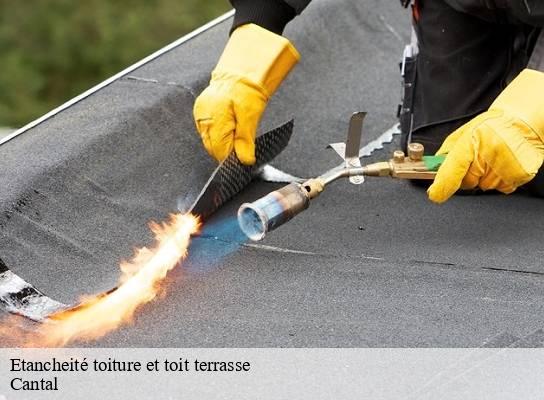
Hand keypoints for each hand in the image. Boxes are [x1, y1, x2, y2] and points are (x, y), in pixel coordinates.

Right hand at [193, 24, 298, 164]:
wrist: (241, 73)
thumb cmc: (247, 91)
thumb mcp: (251, 116)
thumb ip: (245, 140)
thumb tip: (245, 160)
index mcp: (214, 117)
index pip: (219, 150)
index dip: (231, 157)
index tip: (242, 160)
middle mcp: (203, 117)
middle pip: (212, 147)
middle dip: (227, 150)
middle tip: (242, 148)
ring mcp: (200, 115)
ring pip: (209, 141)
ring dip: (223, 143)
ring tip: (236, 135)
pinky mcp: (200, 113)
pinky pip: (208, 132)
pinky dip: (218, 135)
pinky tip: (229, 129)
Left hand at [427, 69, 543, 202]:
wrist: (521, 121)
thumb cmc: (492, 125)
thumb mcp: (463, 134)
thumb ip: (447, 153)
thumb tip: (435, 170)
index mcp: (472, 141)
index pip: (452, 170)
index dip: (442, 186)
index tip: (435, 194)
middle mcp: (490, 153)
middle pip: (467, 182)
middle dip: (468, 175)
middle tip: (478, 159)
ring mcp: (506, 164)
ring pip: (484, 186)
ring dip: (486, 177)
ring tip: (494, 158)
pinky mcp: (520, 174)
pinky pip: (502, 188)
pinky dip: (501, 179)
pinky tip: (504, 164)